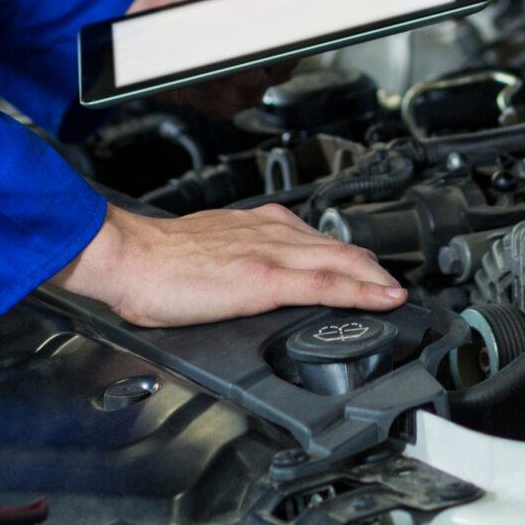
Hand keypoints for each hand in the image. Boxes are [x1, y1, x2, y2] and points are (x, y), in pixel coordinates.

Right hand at [51, 202, 404, 326]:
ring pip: (341, 260)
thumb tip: (241, 279)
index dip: (346, 255)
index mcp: (254, 224)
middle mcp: (268, 231)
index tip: (363, 269)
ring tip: (394, 292)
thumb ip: (233, 257)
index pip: (315, 238)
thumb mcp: (206, 248)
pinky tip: (381, 299)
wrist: (130, 257)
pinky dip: (360, 291)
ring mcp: (270, 254)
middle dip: (371, 267)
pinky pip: (325, 284)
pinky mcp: (264, 279)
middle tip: (391, 284)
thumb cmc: (154, 260)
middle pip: (338, 246)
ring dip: (374, 277)